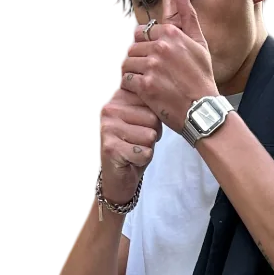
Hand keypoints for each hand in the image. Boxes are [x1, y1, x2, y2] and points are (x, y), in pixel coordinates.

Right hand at [98, 83, 162, 202]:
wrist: (116, 177)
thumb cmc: (130, 146)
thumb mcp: (139, 120)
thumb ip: (147, 106)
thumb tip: (165, 98)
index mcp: (115, 97)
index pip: (149, 100)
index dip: (152, 118)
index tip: (140, 126)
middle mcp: (108, 109)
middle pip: (152, 118)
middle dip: (152, 134)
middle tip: (137, 142)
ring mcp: (108, 128)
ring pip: (150, 135)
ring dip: (147, 147)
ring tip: (134, 150)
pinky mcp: (111, 148)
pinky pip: (145, 152)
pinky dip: (142, 160)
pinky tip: (131, 160)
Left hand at [117, 0, 218, 137]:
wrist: (203, 109)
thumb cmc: (202, 78)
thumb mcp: (200, 43)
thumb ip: (187, 15)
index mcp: (171, 34)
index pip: (142, 33)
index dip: (145, 45)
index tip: (152, 57)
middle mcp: (160, 47)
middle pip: (132, 48)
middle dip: (138, 60)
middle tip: (151, 73)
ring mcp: (151, 67)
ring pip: (127, 64)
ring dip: (133, 73)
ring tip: (147, 81)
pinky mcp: (145, 86)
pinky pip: (126, 81)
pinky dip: (131, 87)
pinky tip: (143, 91)